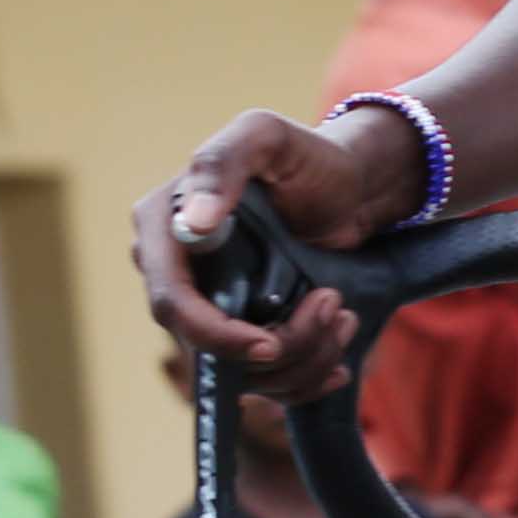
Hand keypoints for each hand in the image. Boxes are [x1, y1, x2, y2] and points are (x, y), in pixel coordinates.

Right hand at [135, 100, 433, 397]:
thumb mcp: (264, 137)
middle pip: (207, 347)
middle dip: (277, 346)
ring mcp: (210, 305)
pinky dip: (308, 379)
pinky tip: (339, 361)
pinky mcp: (245, 328)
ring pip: (242, 373)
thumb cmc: (304, 155)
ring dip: (303, 358)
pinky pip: (266, 380)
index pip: (171, 303)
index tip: (269, 343)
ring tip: (343, 313)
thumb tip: (194, 222)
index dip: (214, 335)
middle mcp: (177, 273)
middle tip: (334, 306)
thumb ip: (223, 165)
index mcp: (164, 228)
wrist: (352, 185)